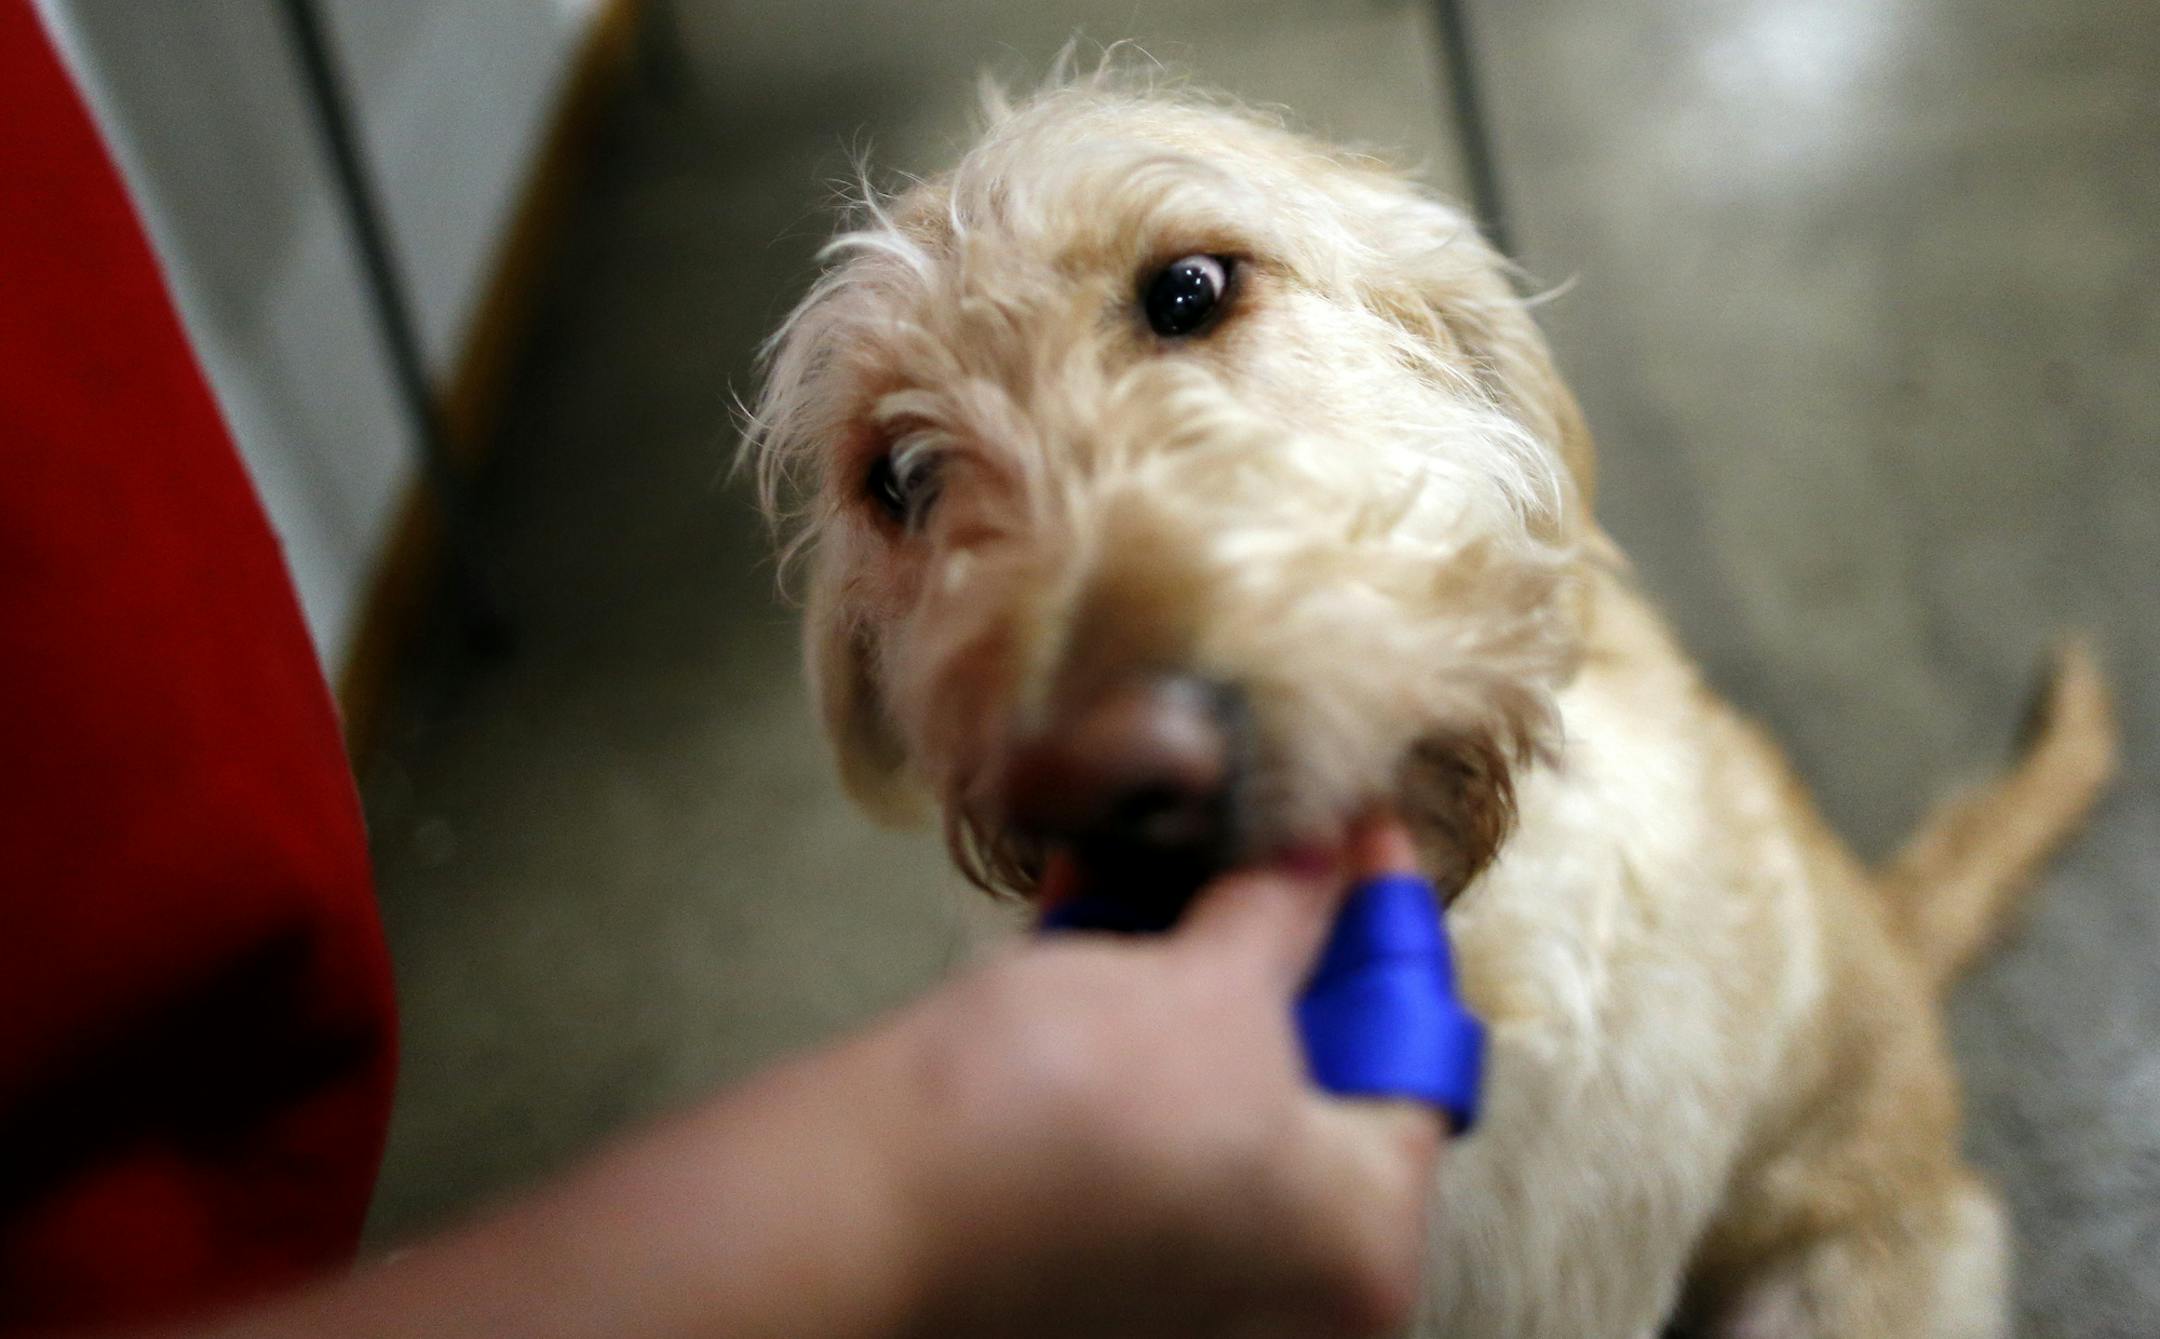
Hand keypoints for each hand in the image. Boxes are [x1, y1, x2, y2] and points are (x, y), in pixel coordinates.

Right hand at [185, 823, 1442, 1338]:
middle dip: (1281, 941)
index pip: (1417, 1053)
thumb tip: (1321, 854)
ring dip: (1196, 965)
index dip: (1386, 916)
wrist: (874, 1196)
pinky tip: (1096, 917)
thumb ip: (1287, 914)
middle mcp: (1284, 1285)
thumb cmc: (1068, 1114)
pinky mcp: (1089, 1245)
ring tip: (1173, 857)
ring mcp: (1182, 1274)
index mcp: (1359, 1243)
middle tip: (1268, 838)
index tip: (1354, 826)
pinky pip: (1142, 1112)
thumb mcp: (1211, 988)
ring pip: (1218, 1085)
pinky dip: (1130, 1021)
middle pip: (1315, 1072)